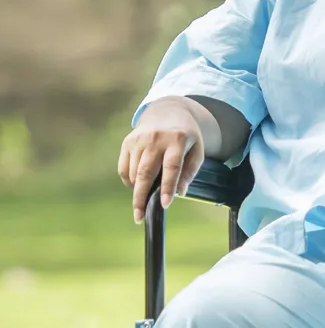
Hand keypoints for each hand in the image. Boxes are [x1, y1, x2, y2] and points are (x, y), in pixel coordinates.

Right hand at [118, 99, 204, 223]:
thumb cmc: (185, 136)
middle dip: (141, 198)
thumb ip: (190, 171)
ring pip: (134, 173)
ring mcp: (140, 139)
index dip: (168, 187)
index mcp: (178, 139)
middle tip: (139, 217)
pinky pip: (124, 169)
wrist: (169, 111)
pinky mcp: (128, 141)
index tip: (165, 205)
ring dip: (138, 190)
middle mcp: (156, 138)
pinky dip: (130, 181)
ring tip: (146, 195)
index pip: (172, 166)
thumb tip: (180, 193)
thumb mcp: (196, 149)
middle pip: (146, 173)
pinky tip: (138, 182)